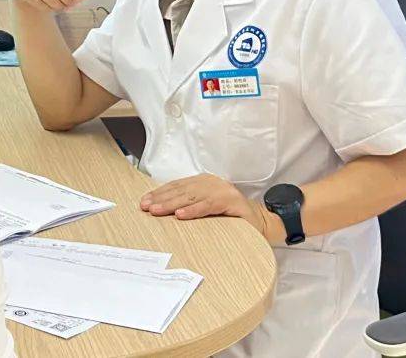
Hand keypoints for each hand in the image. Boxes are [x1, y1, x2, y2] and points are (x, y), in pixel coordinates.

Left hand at [140, 173, 268, 233]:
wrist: (261, 222)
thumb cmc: (230, 218)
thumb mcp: (206, 209)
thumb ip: (189, 205)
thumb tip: (160, 211)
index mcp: (203, 182)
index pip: (177, 186)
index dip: (160, 193)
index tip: (144, 202)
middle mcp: (211, 183)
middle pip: (181, 190)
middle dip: (161, 199)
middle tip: (146, 207)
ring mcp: (222, 190)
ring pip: (192, 196)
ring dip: (172, 204)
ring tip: (157, 210)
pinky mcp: (231, 201)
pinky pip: (208, 205)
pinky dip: (193, 210)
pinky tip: (180, 215)